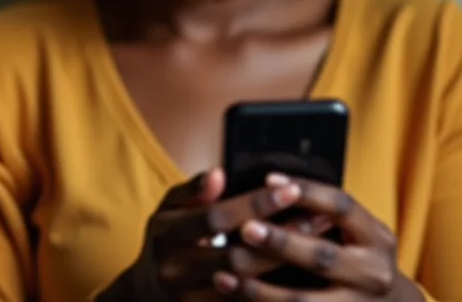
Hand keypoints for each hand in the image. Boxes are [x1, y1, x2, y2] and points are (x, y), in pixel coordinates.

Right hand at [101, 168, 323, 301]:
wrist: (143, 294)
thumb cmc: (166, 239)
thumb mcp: (168, 209)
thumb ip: (193, 190)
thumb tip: (219, 173)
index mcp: (166, 236)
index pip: (217, 217)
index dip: (254, 204)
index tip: (290, 189)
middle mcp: (174, 272)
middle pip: (236, 256)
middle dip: (280, 237)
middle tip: (318, 218)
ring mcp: (187, 301)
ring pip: (245, 288)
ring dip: (285, 267)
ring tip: (318, 244)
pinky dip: (273, 293)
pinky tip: (301, 277)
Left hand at [211, 175, 424, 301]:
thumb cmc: (359, 255)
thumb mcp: (356, 231)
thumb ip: (324, 213)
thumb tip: (269, 185)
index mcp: (376, 237)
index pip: (341, 206)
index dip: (307, 191)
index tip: (268, 180)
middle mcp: (374, 274)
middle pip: (322, 257)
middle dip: (281, 242)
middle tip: (245, 228)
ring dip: (260, 291)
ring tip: (224, 275)